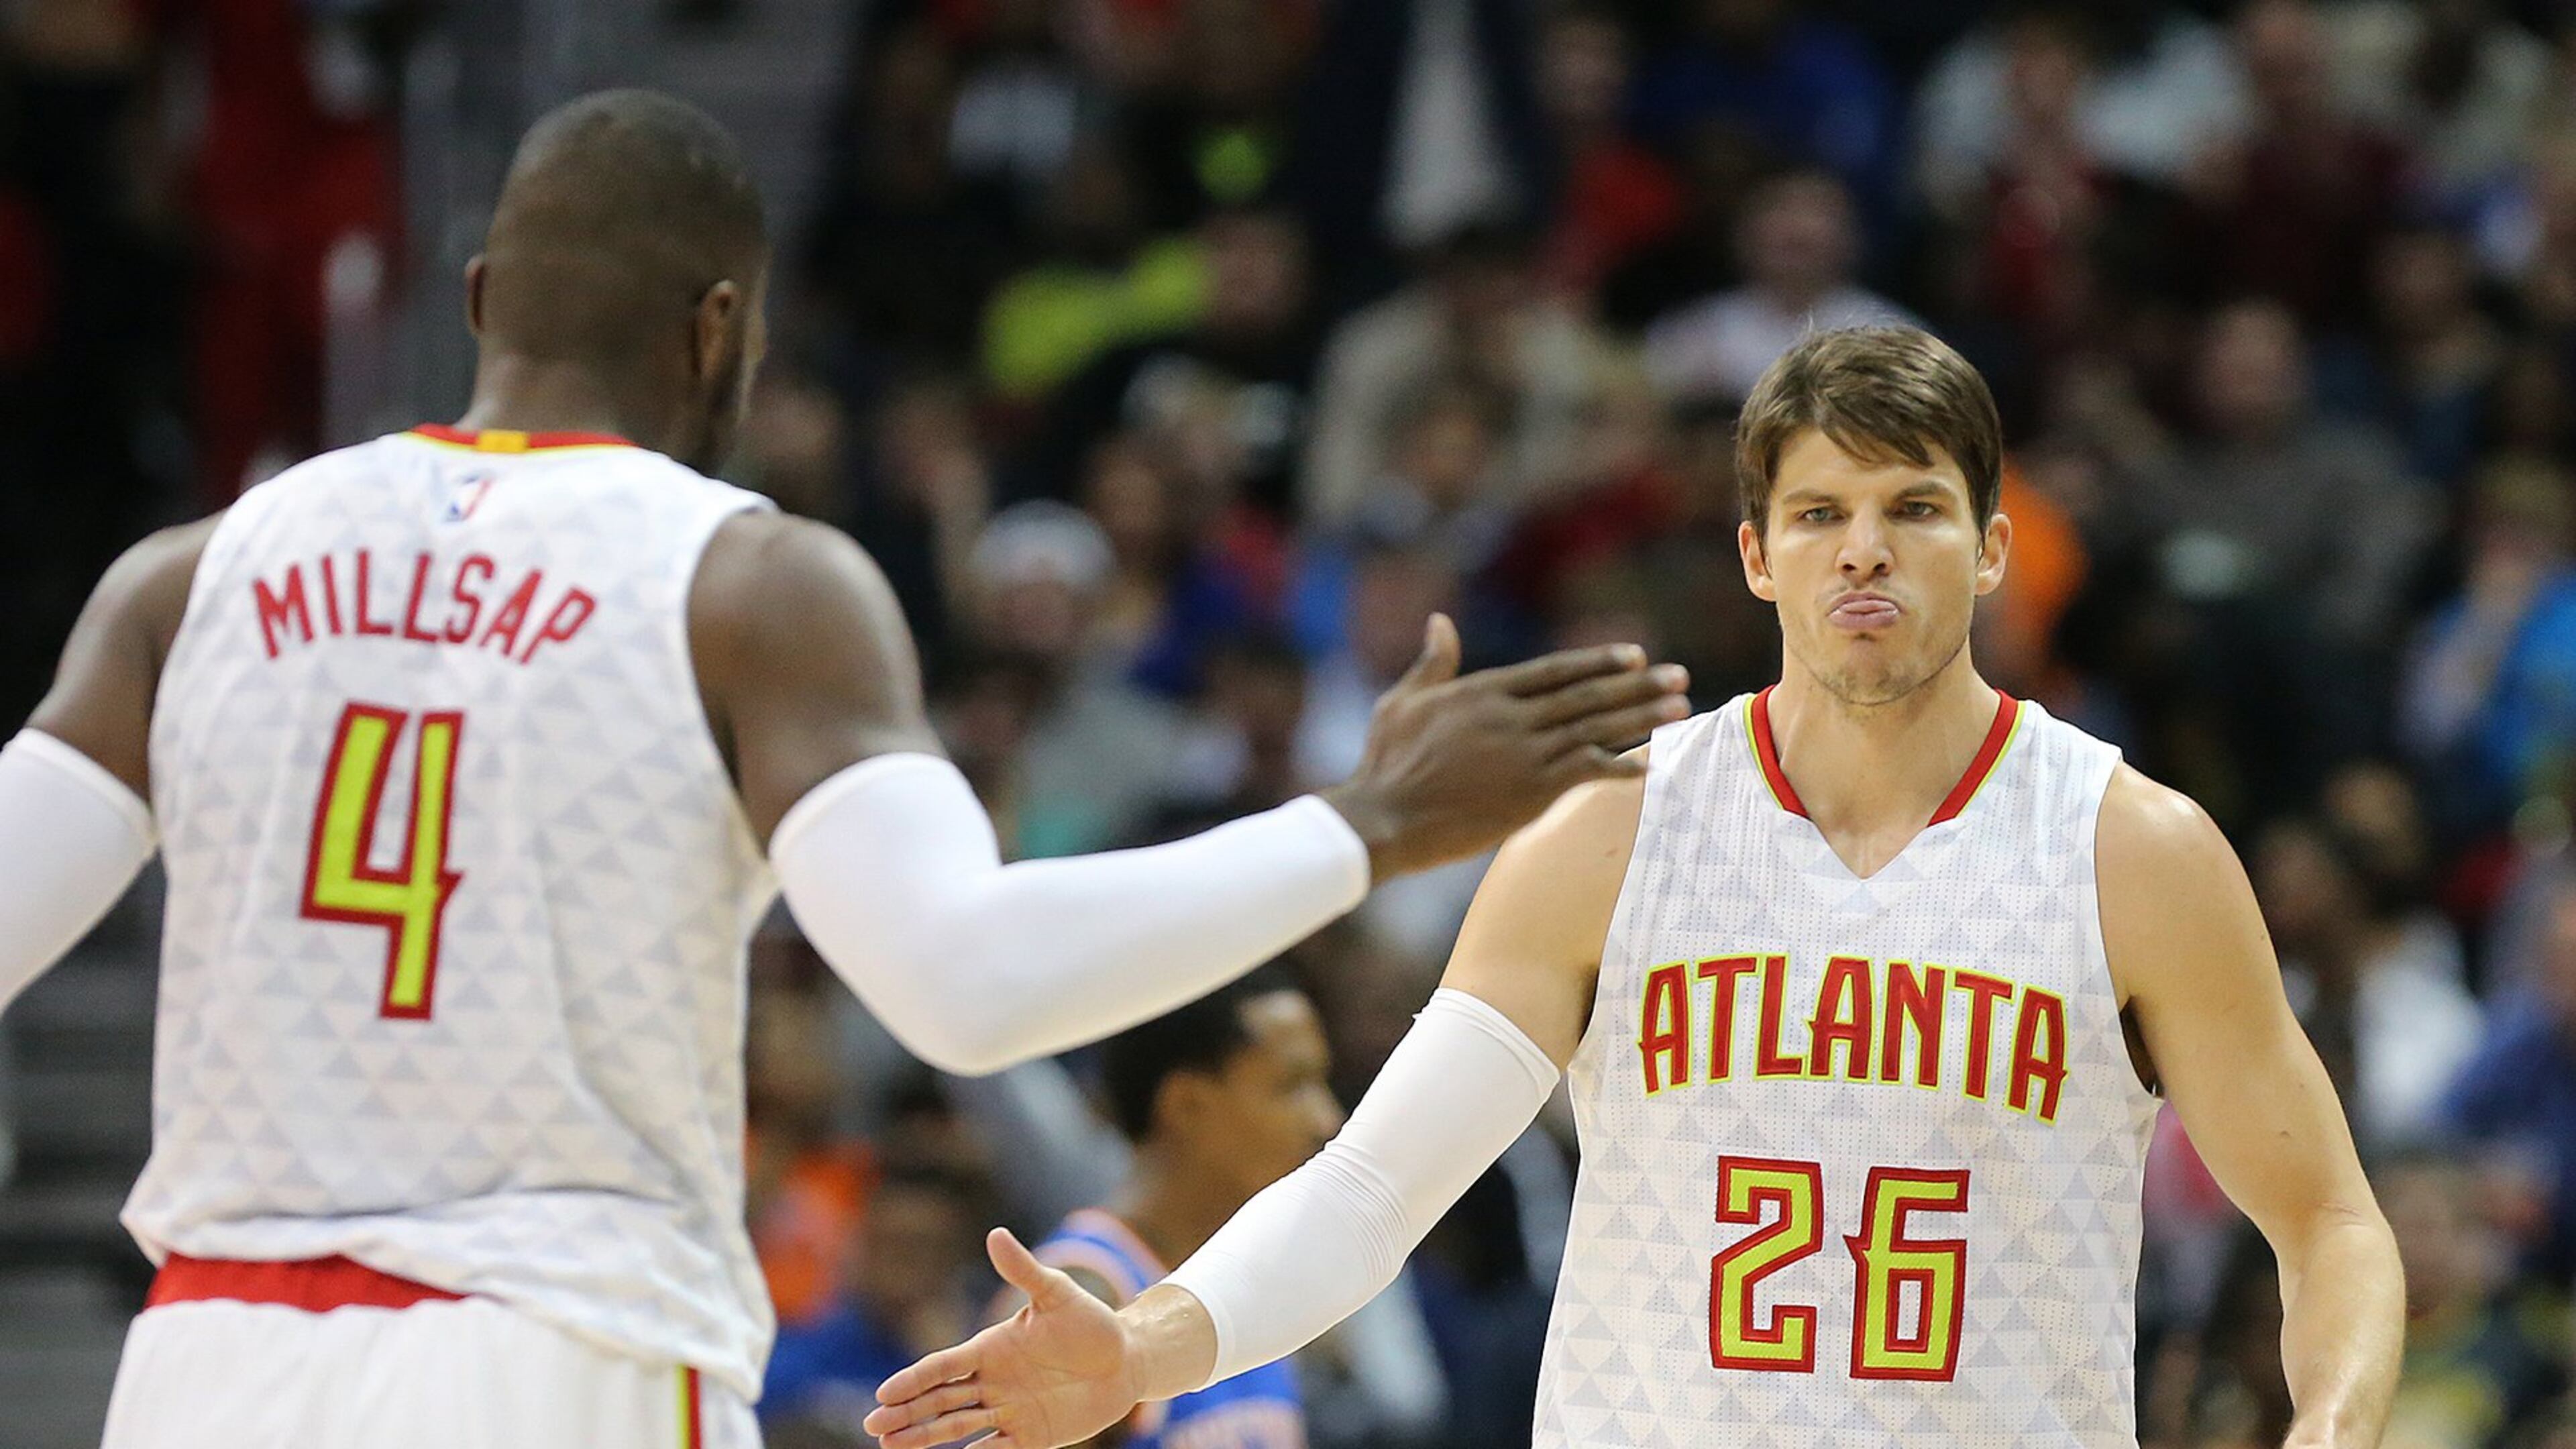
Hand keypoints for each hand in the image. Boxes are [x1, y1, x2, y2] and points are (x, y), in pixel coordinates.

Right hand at [864, 1229, 1144, 1448]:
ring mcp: (1009, 1411)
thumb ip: (1024, 1270)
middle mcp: (993, 1382)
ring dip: (925, 1437)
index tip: (885, 1393)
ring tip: (891, 1447)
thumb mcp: (1056, 1294)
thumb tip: (996, 1234)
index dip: (914, 1380)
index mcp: (991, 1349)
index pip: (943, 1367)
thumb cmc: (1089, 1322)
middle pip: (940, 1400)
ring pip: (958, 1427)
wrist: (1126, 1359)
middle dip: (907, 1413)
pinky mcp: (1031, 1436)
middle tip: (874, 1426)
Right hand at [1319, 614, 1687, 880]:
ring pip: (1595, 728)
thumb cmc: (1386, 763)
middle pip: (1587, 695)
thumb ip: (1432, 664)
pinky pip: (1586, 772)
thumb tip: (1439, 622)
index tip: (1635, 655)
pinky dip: (1620, 766)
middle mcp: (1512, 717)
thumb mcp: (1403, 702)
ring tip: (1680, 707)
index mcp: (1484, 692)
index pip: (1554, 670)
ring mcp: (1525, 755)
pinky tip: (1650, 763)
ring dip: (1641, 718)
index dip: (1598, 662)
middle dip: (1637, 684)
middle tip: (1679, 676)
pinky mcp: (1530, 792)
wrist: (1384, 819)